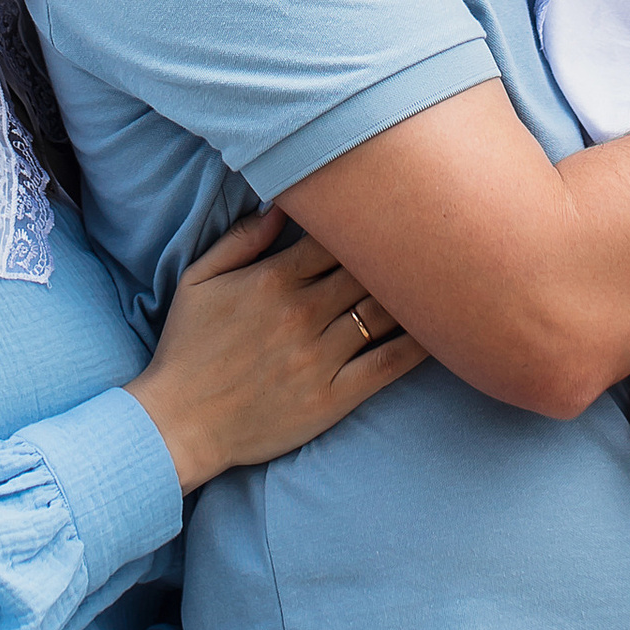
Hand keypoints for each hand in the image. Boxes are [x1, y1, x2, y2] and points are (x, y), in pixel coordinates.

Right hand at [128, 210, 424, 493]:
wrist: (178, 425)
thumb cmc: (187, 349)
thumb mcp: (199, 281)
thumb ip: (241, 239)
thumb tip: (282, 204)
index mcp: (273, 278)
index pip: (338, 235)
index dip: (369, 219)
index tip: (394, 208)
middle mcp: (302, 312)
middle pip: (370, 267)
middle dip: (402, 248)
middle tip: (437, 232)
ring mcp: (320, 356)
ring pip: (385, 310)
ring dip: (417, 291)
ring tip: (452, 272)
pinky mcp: (334, 397)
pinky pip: (389, 363)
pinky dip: (421, 344)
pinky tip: (445, 329)